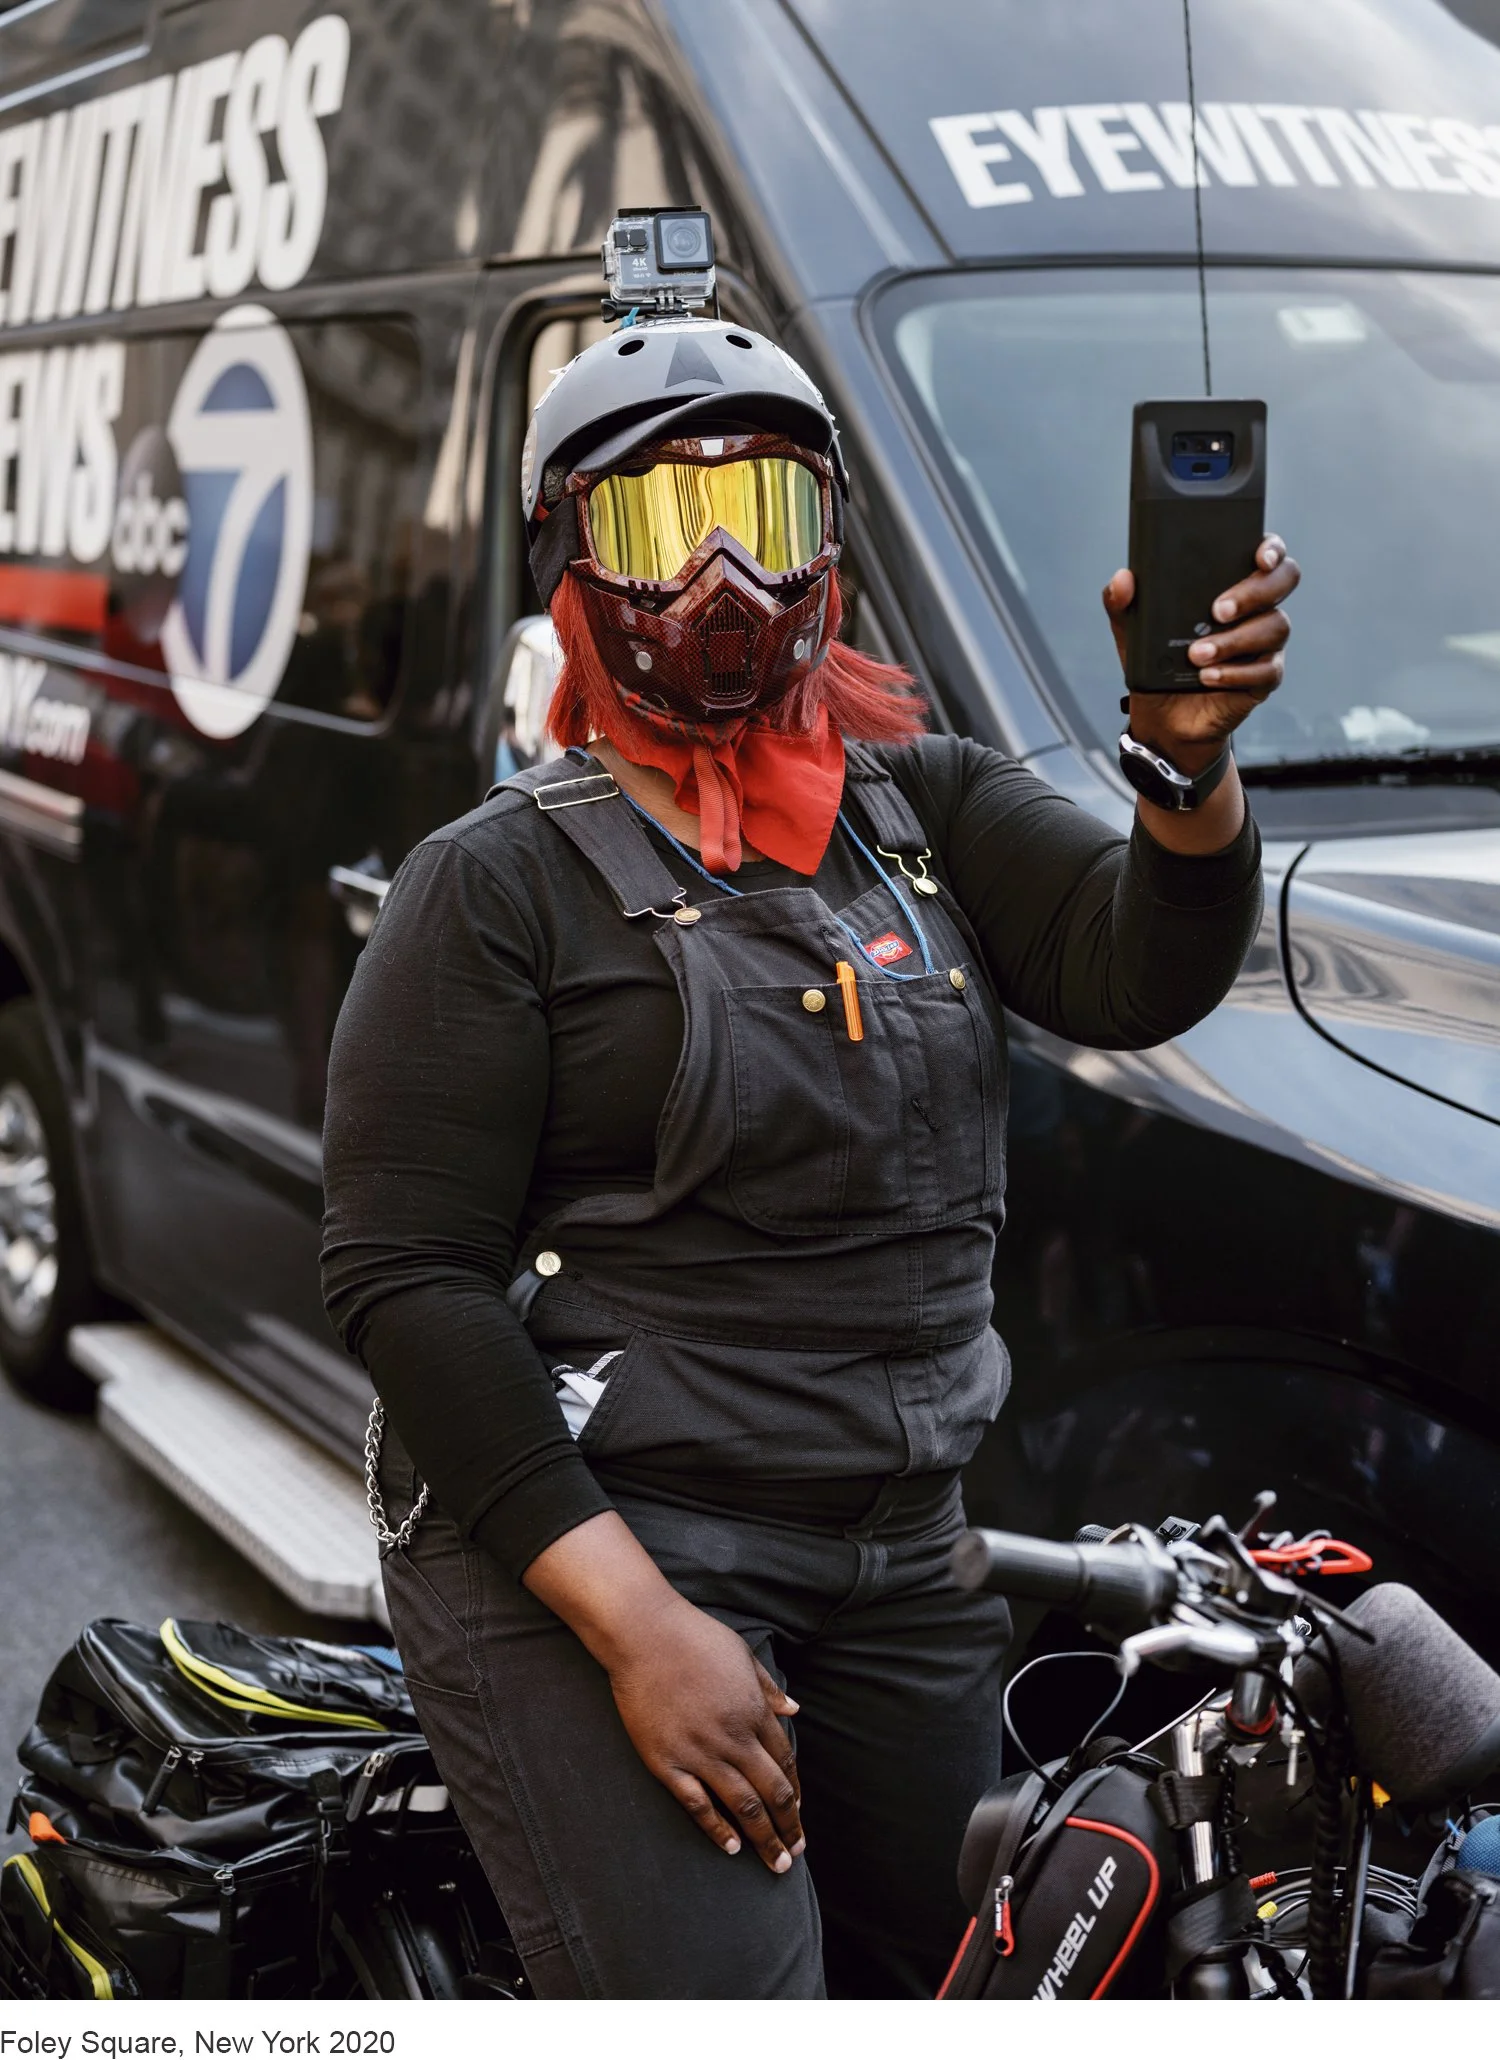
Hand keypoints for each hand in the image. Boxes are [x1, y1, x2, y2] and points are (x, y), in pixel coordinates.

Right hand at [520, 1512, 804, 1873]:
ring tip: (776, 1863)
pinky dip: (717, 1829)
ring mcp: (700, 1752)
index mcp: (753, 1711)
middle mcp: (733, 1737)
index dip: (796, 1794)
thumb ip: (768, 1688)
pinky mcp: (667, 1762)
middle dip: (788, 1827)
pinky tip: (731, 1847)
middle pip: (772, 1792)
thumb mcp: (742, 1655)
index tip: (800, 1816)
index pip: (785, 1762)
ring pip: (743, 1806)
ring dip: (763, 1838)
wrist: (643, 1634)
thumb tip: (794, 1710)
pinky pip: (698, 1805)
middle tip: (794, 1854)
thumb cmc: (694, 1636)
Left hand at [1103, 534, 1299, 772]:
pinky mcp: (1264, 677)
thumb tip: (1122, 579)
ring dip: (1234, 640)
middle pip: (1283, 581)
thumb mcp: (1133, 633)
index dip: (1271, 548)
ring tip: (1196, 655)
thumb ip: (1122, 603)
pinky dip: (1235, 673)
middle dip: (1253, 592)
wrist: (1163, 717)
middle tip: (1216, 610)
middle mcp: (1256, 607)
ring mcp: (1264, 642)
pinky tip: (1208, 676)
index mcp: (1231, 583)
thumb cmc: (1157, 665)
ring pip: (1274, 626)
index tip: (1258, 557)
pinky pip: (1266, 670)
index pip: (1267, 553)